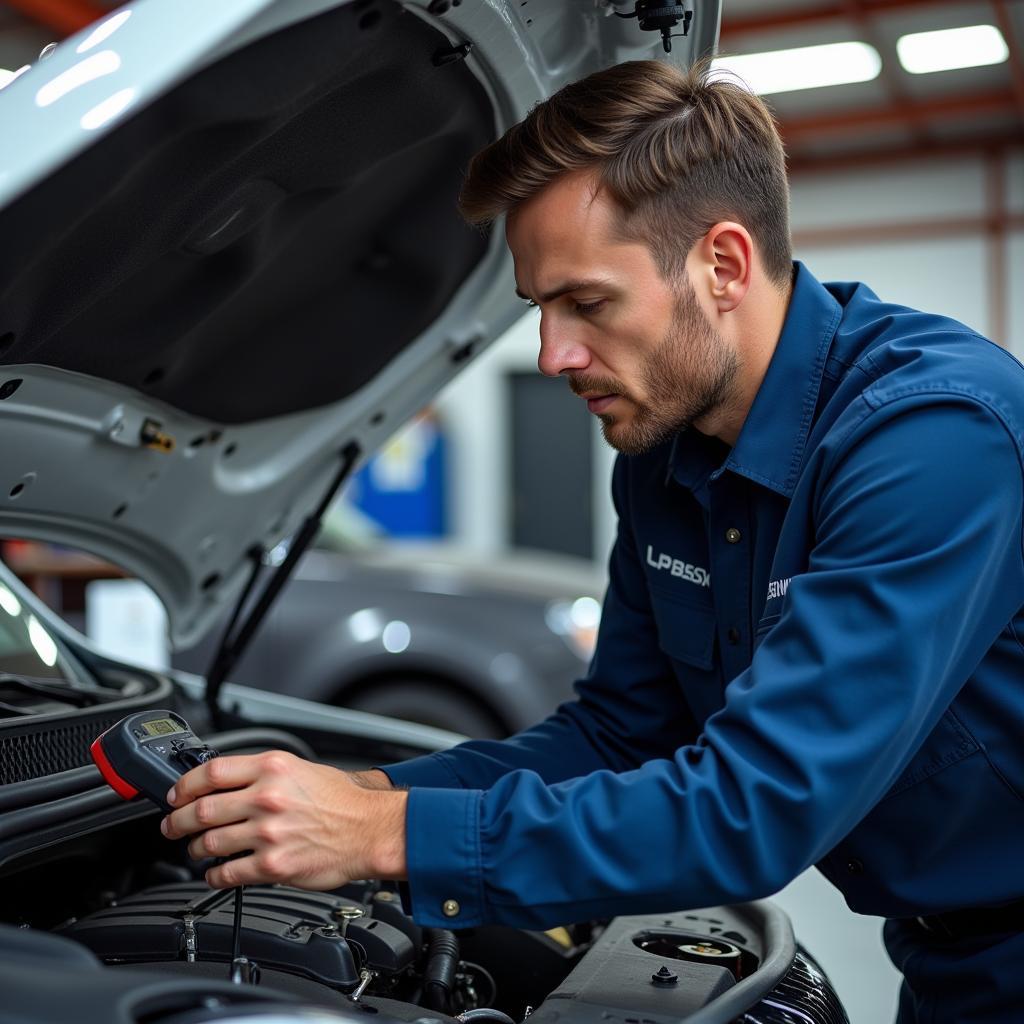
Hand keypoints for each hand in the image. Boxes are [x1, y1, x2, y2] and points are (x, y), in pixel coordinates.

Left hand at [160, 751, 406, 889]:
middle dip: (178, 820)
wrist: (370, 830)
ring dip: (194, 849)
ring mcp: (268, 832)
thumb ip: (266, 773)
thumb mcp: (303, 769)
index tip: (176, 794)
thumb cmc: (343, 801)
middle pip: (201, 809)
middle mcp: (267, 797)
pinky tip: (215, 873)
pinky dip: (214, 875)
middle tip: (172, 825)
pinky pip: (227, 873)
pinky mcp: (272, 865)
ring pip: (209, 842)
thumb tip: (229, 782)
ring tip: (195, 850)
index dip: (184, 785)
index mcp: (273, 768)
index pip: (211, 772)